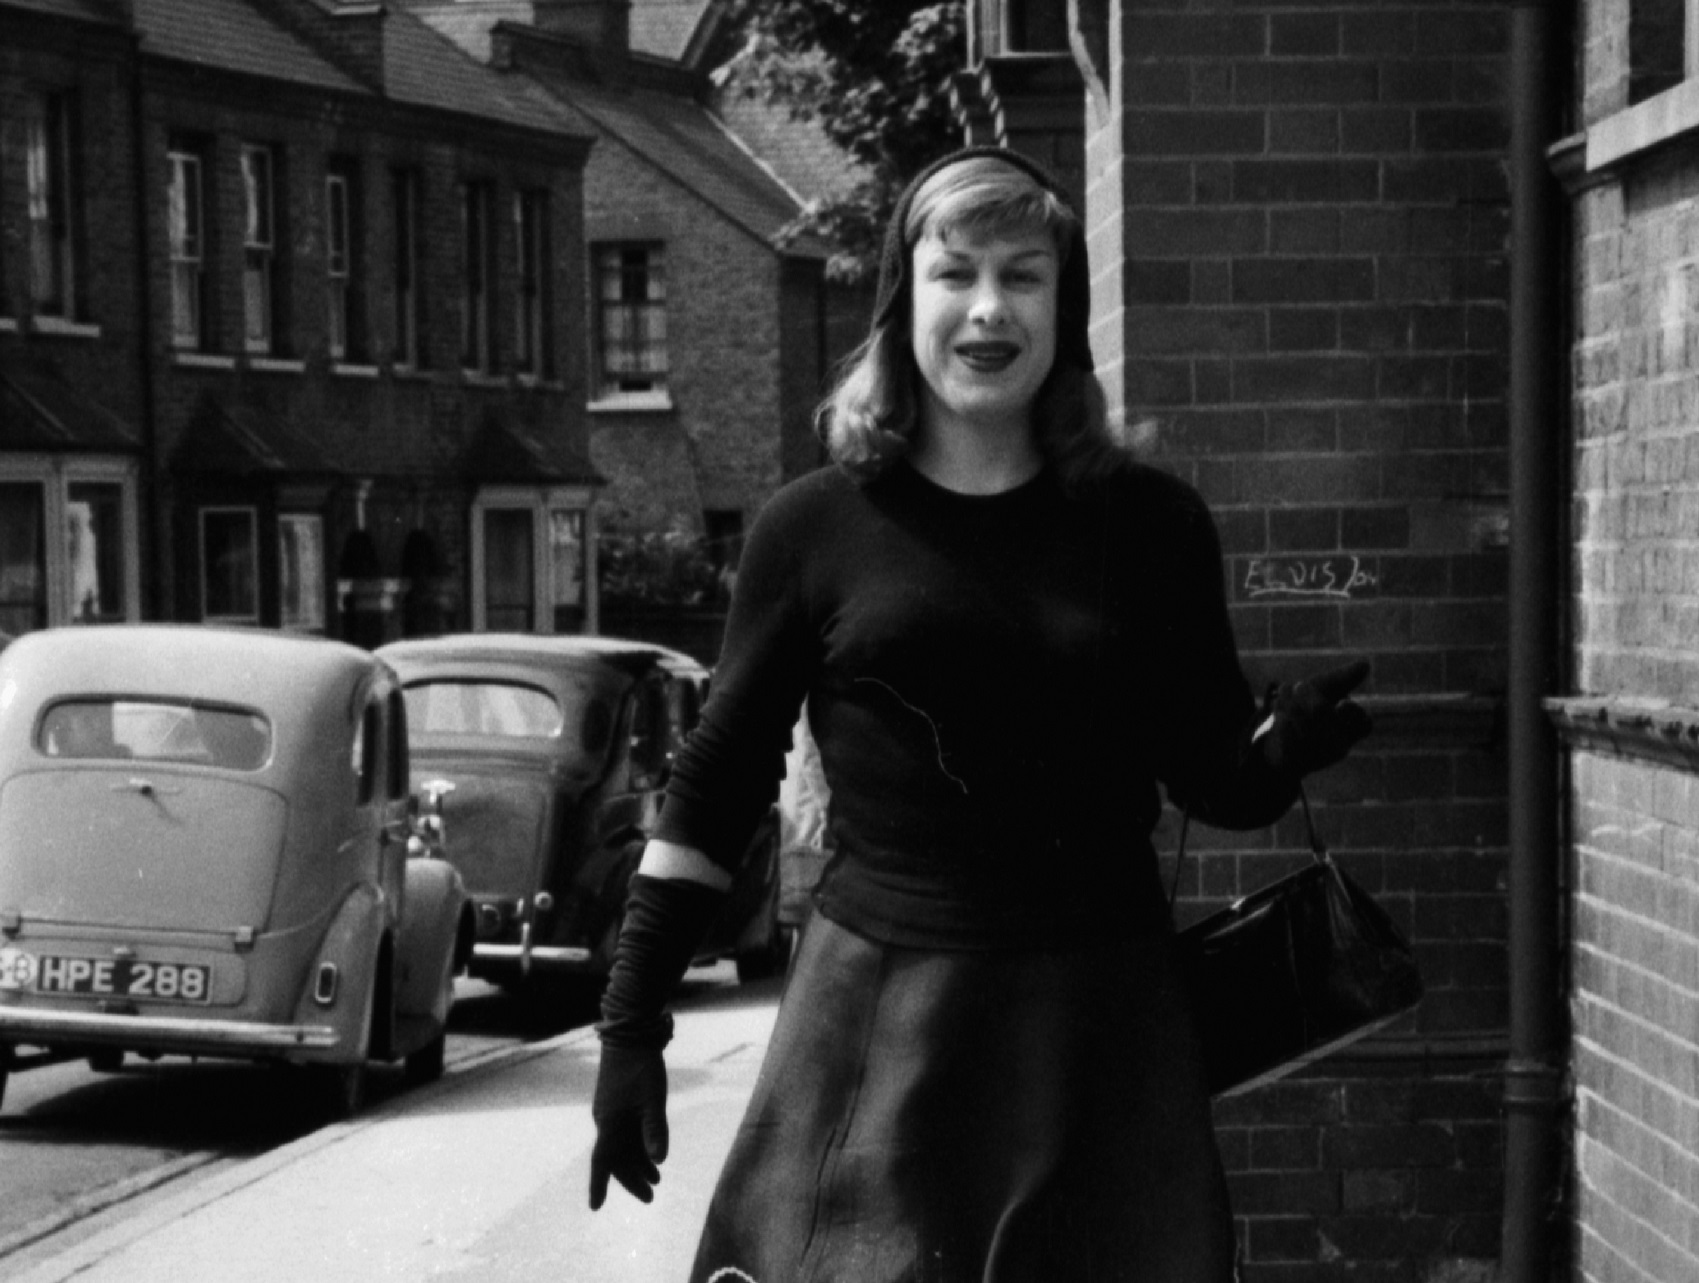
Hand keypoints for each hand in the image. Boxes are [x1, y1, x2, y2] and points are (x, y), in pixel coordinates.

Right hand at [589, 1041, 669, 1209]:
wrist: (629, 1034)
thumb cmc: (641, 1066)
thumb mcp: (653, 1099)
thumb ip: (655, 1129)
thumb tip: (658, 1161)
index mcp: (609, 1123)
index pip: (603, 1161)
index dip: (599, 1185)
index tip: (595, 1208)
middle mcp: (607, 1121)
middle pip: (616, 1158)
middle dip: (632, 1179)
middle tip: (650, 1198)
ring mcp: (613, 1111)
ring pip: (623, 1146)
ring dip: (638, 1163)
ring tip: (657, 1180)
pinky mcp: (621, 1102)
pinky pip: (627, 1133)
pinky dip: (639, 1146)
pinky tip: (653, 1154)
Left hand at [1259, 660, 1371, 778]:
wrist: (1280, 733)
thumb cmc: (1309, 705)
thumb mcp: (1326, 687)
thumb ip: (1344, 678)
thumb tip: (1365, 664)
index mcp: (1352, 728)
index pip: (1363, 725)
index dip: (1354, 716)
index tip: (1342, 703)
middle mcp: (1338, 745)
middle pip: (1330, 725)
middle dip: (1313, 702)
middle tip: (1301, 684)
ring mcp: (1317, 757)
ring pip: (1310, 735)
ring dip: (1295, 709)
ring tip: (1283, 690)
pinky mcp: (1296, 762)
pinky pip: (1291, 745)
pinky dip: (1284, 725)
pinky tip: (1278, 713)